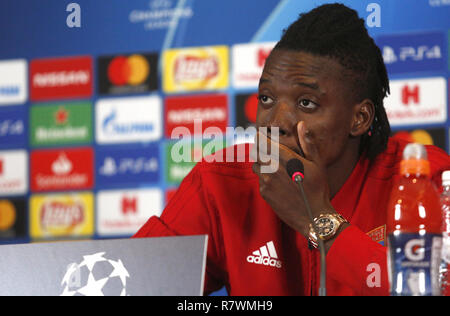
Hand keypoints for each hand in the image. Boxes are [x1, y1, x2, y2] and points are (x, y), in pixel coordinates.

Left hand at [251, 122, 334, 236]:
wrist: (313, 216)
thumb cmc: (318, 188)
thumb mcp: (317, 164)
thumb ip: (307, 143)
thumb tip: (301, 125)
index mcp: (285, 158)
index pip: (262, 141)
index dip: (259, 136)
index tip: (259, 134)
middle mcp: (272, 168)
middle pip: (256, 152)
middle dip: (261, 149)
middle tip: (268, 150)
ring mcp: (266, 181)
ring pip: (256, 165)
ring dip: (261, 163)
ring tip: (274, 166)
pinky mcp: (264, 193)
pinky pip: (259, 179)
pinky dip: (264, 177)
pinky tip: (276, 181)